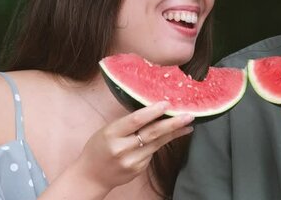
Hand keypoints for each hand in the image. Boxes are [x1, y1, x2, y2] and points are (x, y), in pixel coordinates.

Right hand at [76, 101, 193, 191]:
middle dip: (173, 123)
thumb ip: (127, 123)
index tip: (167, 104)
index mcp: (111, 134)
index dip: (152, 111)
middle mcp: (122, 148)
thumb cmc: (99, 147)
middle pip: (152, 133)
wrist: (91, 176)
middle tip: (189, 115)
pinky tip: (168, 137)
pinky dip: (161, 143)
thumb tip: (152, 110)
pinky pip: (152, 152)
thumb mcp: (107, 130)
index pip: (135, 121)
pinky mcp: (138, 169)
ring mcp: (131, 161)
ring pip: (157, 143)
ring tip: (188, 124)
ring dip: (174, 133)